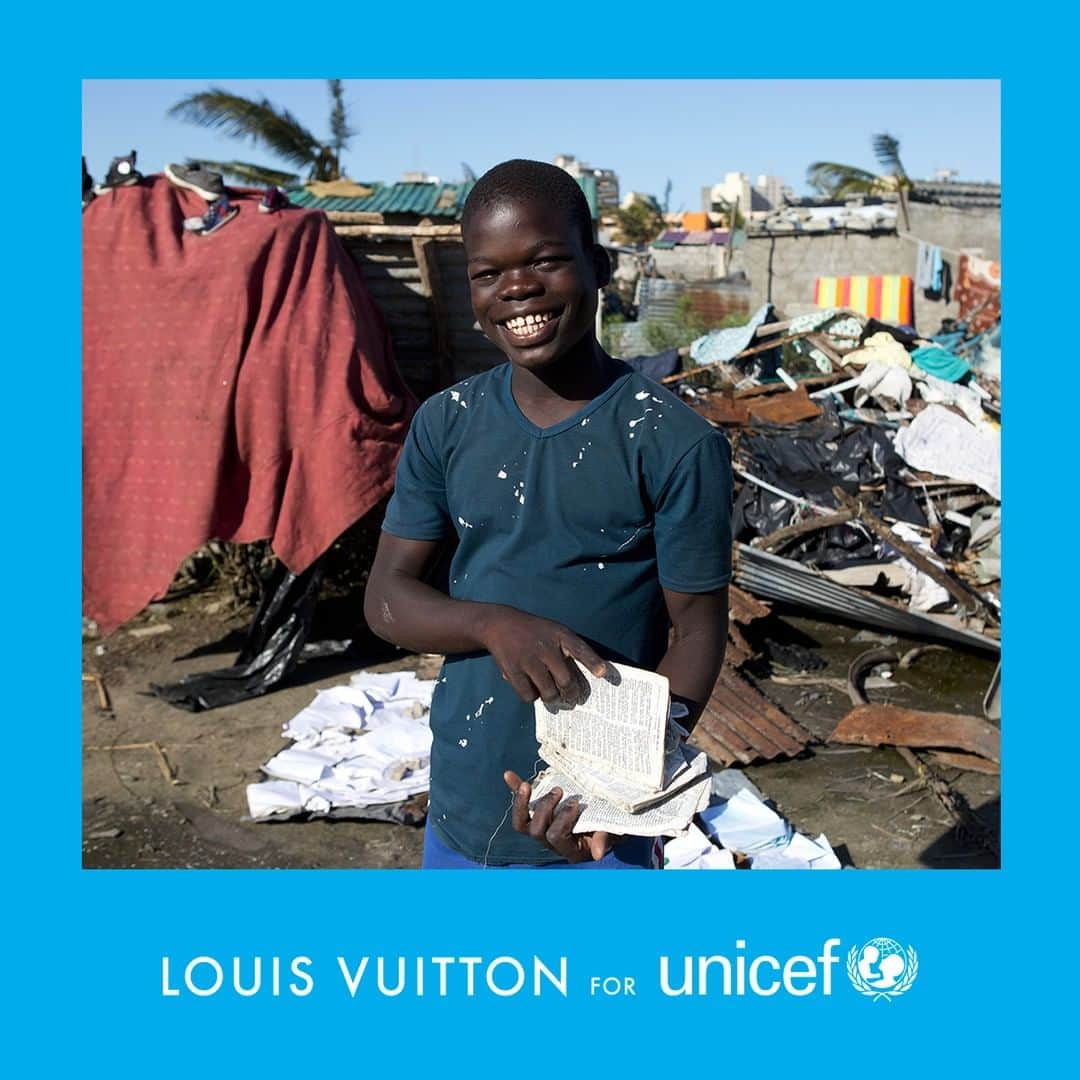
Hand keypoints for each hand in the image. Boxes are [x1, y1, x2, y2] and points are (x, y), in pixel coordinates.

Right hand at [476, 606, 609, 705]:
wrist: (500, 624)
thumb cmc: (534, 632)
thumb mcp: (554, 631)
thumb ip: (568, 651)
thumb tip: (579, 684)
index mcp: (559, 634)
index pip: (580, 649)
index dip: (592, 662)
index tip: (603, 674)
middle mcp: (545, 647)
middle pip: (565, 681)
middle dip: (571, 694)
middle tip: (572, 698)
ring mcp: (528, 660)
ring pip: (549, 693)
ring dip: (553, 698)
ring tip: (552, 695)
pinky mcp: (512, 671)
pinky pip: (529, 696)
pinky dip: (532, 696)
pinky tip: (532, 688)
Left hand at [504, 771, 618, 862]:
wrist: (607, 816)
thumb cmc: (611, 826)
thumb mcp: (612, 832)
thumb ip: (604, 838)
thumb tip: (598, 854)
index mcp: (569, 848)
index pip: (556, 837)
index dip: (562, 820)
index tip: (576, 803)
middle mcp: (551, 842)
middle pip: (535, 830)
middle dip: (546, 808)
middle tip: (560, 791)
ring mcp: (541, 828)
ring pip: (522, 823)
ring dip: (522, 803)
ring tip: (528, 786)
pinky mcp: (536, 814)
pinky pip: (521, 805)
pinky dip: (515, 790)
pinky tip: (508, 775)